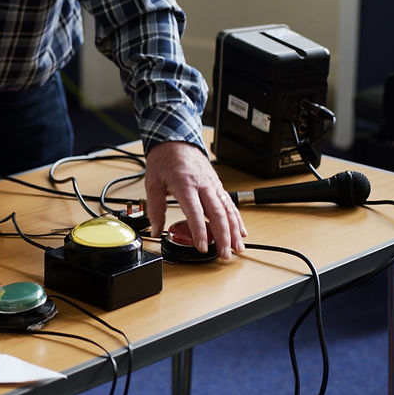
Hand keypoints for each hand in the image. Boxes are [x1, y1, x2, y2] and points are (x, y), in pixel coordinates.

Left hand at [144, 142, 245, 258]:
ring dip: (234, 231)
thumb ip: (155, 208)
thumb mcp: (153, 183)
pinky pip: (230, 204)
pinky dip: (237, 219)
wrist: (176, 141)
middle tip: (224, 254)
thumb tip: (156, 230)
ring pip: (228, 210)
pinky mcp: (217, 185)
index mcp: (185, 184)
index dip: (200, 231)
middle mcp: (203, 185)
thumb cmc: (165, 160)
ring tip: (237, 248)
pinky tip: (241, 232)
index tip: (202, 247)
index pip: (195, 212)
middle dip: (223, 236)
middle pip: (217, 213)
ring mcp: (213, 185)